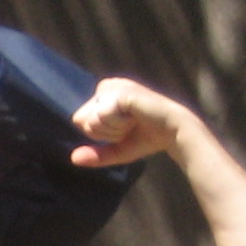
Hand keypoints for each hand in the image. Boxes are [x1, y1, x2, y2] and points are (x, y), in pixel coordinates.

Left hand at [69, 77, 197, 168]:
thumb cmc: (147, 138)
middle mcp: (107, 86)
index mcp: (103, 95)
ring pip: (92, 119)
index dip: (100, 133)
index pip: (79, 120)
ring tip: (134, 121)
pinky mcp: (122, 91)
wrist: (173, 132)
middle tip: (129, 126)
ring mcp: (114, 86)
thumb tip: (73, 159)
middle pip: (82, 119)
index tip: (122, 129)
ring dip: (113, 129)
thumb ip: (96, 155)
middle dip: (104, 132)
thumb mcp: (117, 150)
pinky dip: (118, 124)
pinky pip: (104, 116)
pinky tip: (136, 117)